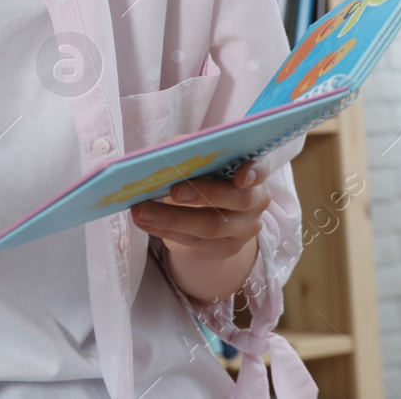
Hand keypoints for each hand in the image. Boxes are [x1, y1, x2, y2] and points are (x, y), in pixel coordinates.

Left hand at [129, 163, 270, 261]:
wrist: (213, 217)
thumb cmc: (206, 177)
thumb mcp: (202, 162)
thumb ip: (191, 151)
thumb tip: (171, 150)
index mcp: (252, 173)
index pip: (260, 170)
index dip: (254, 172)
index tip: (241, 176)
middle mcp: (254, 203)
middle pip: (236, 200)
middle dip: (204, 194)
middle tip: (173, 191)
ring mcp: (242, 230)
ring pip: (211, 227)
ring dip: (171, 218)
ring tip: (140, 211)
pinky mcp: (223, 249)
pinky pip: (193, 242)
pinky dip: (164, 230)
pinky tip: (144, 222)